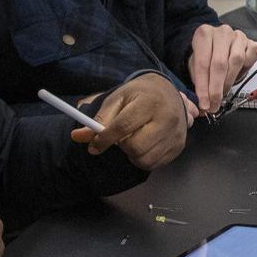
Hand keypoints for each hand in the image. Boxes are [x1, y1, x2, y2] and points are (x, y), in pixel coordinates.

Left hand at [73, 72, 188, 169]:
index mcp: (149, 102)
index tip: (94, 147)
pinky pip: (154, 164)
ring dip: (132, 155)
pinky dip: (143, 159)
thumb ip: (99, 119)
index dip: (104, 139)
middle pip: (135, 146)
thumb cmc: (139, 95)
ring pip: (144, 159)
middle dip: (121, 146)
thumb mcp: (117, 100)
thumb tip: (78, 137)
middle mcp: (167, 118)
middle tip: (121, 138)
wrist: (168, 92)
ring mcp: (176, 134)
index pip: (123, 126)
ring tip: (132, 141)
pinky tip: (144, 146)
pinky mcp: (179, 146)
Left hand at [188, 23, 256, 113]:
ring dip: (229, 82)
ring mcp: (238, 36)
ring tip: (223, 94)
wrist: (217, 46)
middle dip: (216, 88)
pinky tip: (236, 77)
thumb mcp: (196, 67)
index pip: (203, 63)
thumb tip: (204, 105)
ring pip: (236, 60)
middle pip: (220, 63)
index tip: (204, 103)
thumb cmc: (206, 57)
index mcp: (204, 34)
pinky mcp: (252, 42)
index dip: (203, 86)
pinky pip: (251, 57)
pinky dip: (244, 70)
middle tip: (214, 104)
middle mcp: (222, 32)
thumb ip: (199, 82)